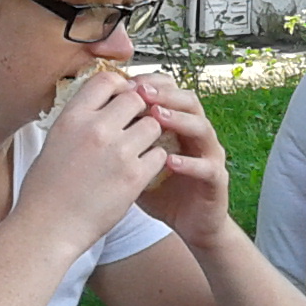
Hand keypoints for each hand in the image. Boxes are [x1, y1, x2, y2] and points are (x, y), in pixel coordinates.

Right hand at [20, 69, 169, 249]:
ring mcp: (118, 151)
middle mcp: (96, 129)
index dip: (120, 86)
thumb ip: (78, 121)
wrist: (47, 229)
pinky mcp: (134, 176)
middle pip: (136, 99)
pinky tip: (141, 171)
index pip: (106, 79)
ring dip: (149, 136)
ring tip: (138, 151)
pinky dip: (154, 162)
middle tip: (134, 127)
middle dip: (139, 111)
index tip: (122, 99)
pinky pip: (159, 155)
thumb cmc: (45, 191)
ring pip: (153, 125)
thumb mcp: (53, 143)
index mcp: (72, 118)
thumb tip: (97, 106)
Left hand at [125, 73, 233, 246]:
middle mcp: (197, 134)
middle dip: (165, 94)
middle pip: (189, 101)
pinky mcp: (216, 180)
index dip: (151, 84)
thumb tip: (89, 120)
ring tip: (157, 117)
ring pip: (201, 128)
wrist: (190, 224)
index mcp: (179, 124)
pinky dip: (189, 163)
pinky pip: (206, 167)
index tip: (127, 82)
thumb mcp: (135, 161)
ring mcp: (211, 155)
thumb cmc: (160, 190)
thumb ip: (123, 140)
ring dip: (179, 120)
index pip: (170, 92)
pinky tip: (170, 161)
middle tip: (141, 92)